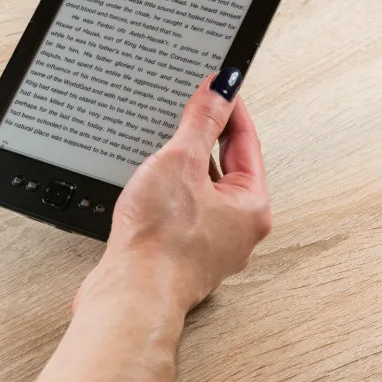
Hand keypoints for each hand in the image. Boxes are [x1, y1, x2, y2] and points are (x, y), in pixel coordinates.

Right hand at [80, 69, 272, 312]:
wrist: (130, 294)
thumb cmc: (161, 243)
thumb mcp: (180, 161)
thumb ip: (201, 120)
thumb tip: (221, 87)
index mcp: (252, 207)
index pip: (245, 142)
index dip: (229, 109)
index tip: (216, 87)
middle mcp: (236, 231)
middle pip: (224, 168)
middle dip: (203, 139)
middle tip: (187, 110)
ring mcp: (207, 247)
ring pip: (199, 193)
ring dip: (181, 170)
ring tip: (161, 148)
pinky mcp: (177, 257)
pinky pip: (178, 213)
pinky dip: (165, 195)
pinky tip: (146, 189)